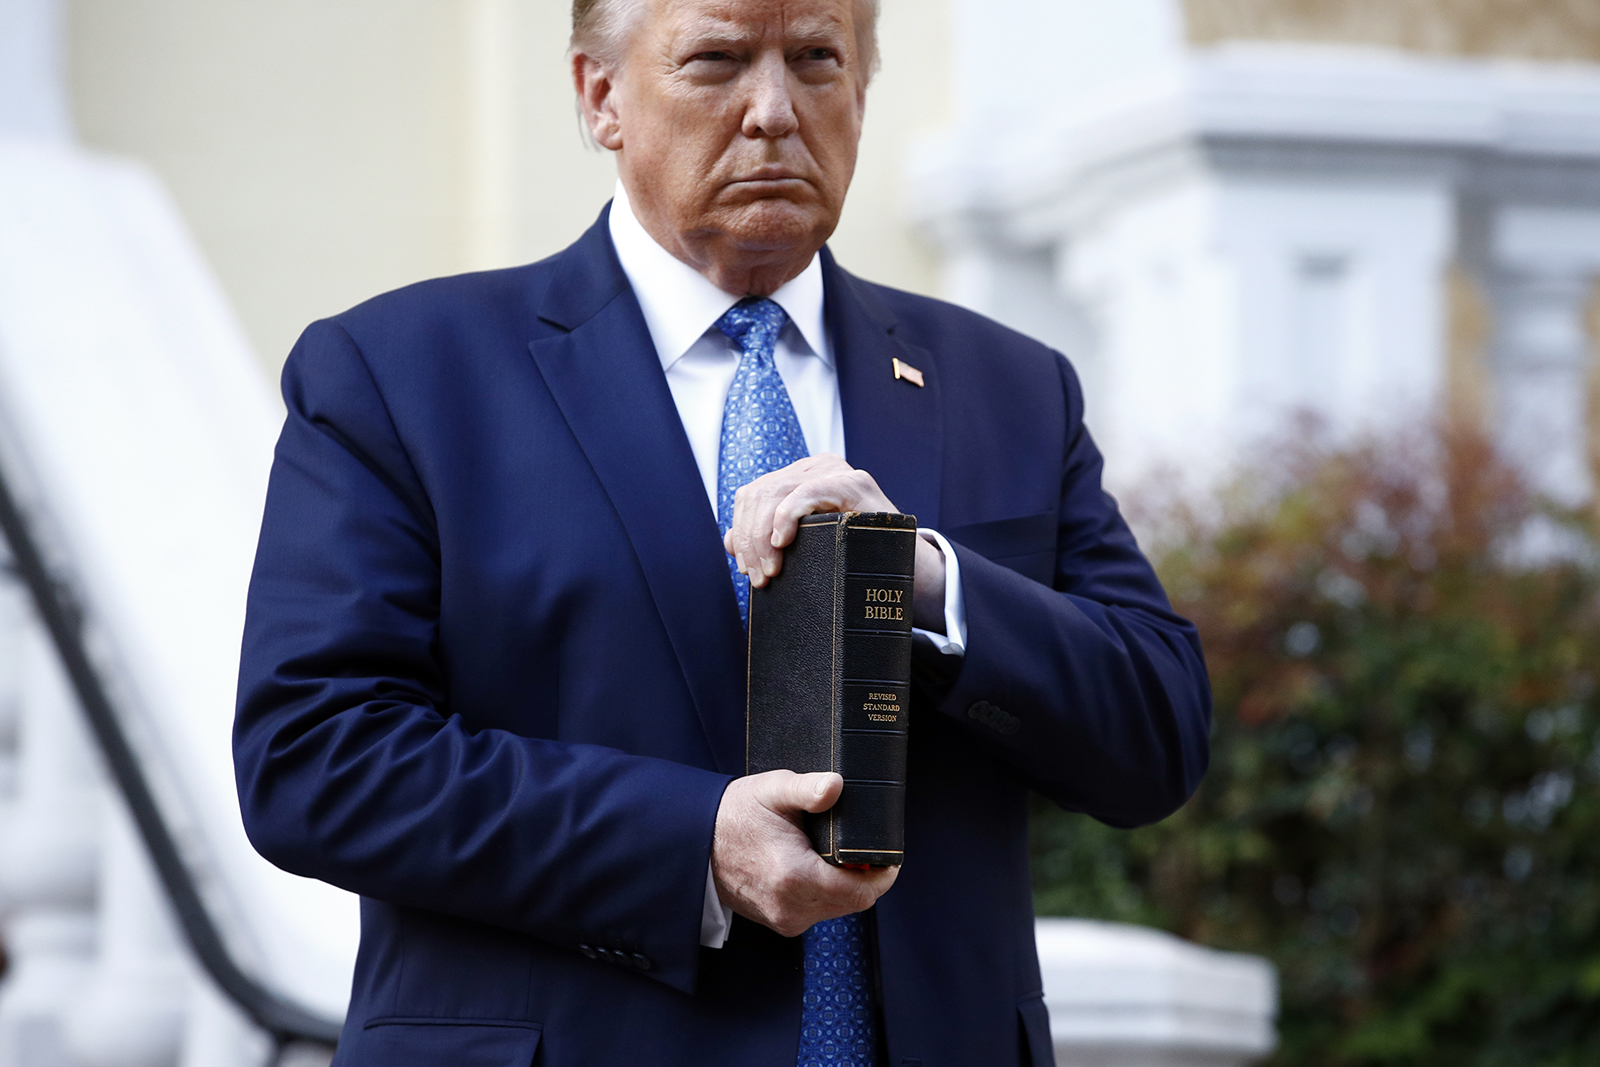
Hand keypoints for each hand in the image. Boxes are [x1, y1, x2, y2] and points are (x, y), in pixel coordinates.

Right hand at [711, 770, 898, 937]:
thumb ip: (807, 788)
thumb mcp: (772, 790)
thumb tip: (835, 786)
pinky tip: (819, 868)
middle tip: (866, 850)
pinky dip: (826, 893)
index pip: (860, 892)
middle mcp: (791, 906)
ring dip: (846, 886)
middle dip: (865, 878)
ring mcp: (783, 919)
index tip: (889, 857)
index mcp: (794, 876)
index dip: (882, 875)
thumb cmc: (736, 814)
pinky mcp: (778, 922)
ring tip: (840, 856)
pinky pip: (817, 911)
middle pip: (853, 902)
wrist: (697, 841)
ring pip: (837, 909)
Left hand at [722, 453, 947, 630]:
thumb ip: (769, 538)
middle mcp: (817, 466)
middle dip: (750, 539)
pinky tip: (782, 542)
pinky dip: (787, 517)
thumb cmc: (853, 557)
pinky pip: (806, 492)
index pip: (754, 493)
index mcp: (802, 476)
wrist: (906, 568)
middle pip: (760, 493)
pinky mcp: (854, 483)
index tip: (744, 567)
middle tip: (757, 578)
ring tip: (770, 571)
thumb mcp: (806, 546)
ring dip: (763, 537)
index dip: (742, 530)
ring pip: (776, 493)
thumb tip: (729, 540)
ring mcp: (836, 471)